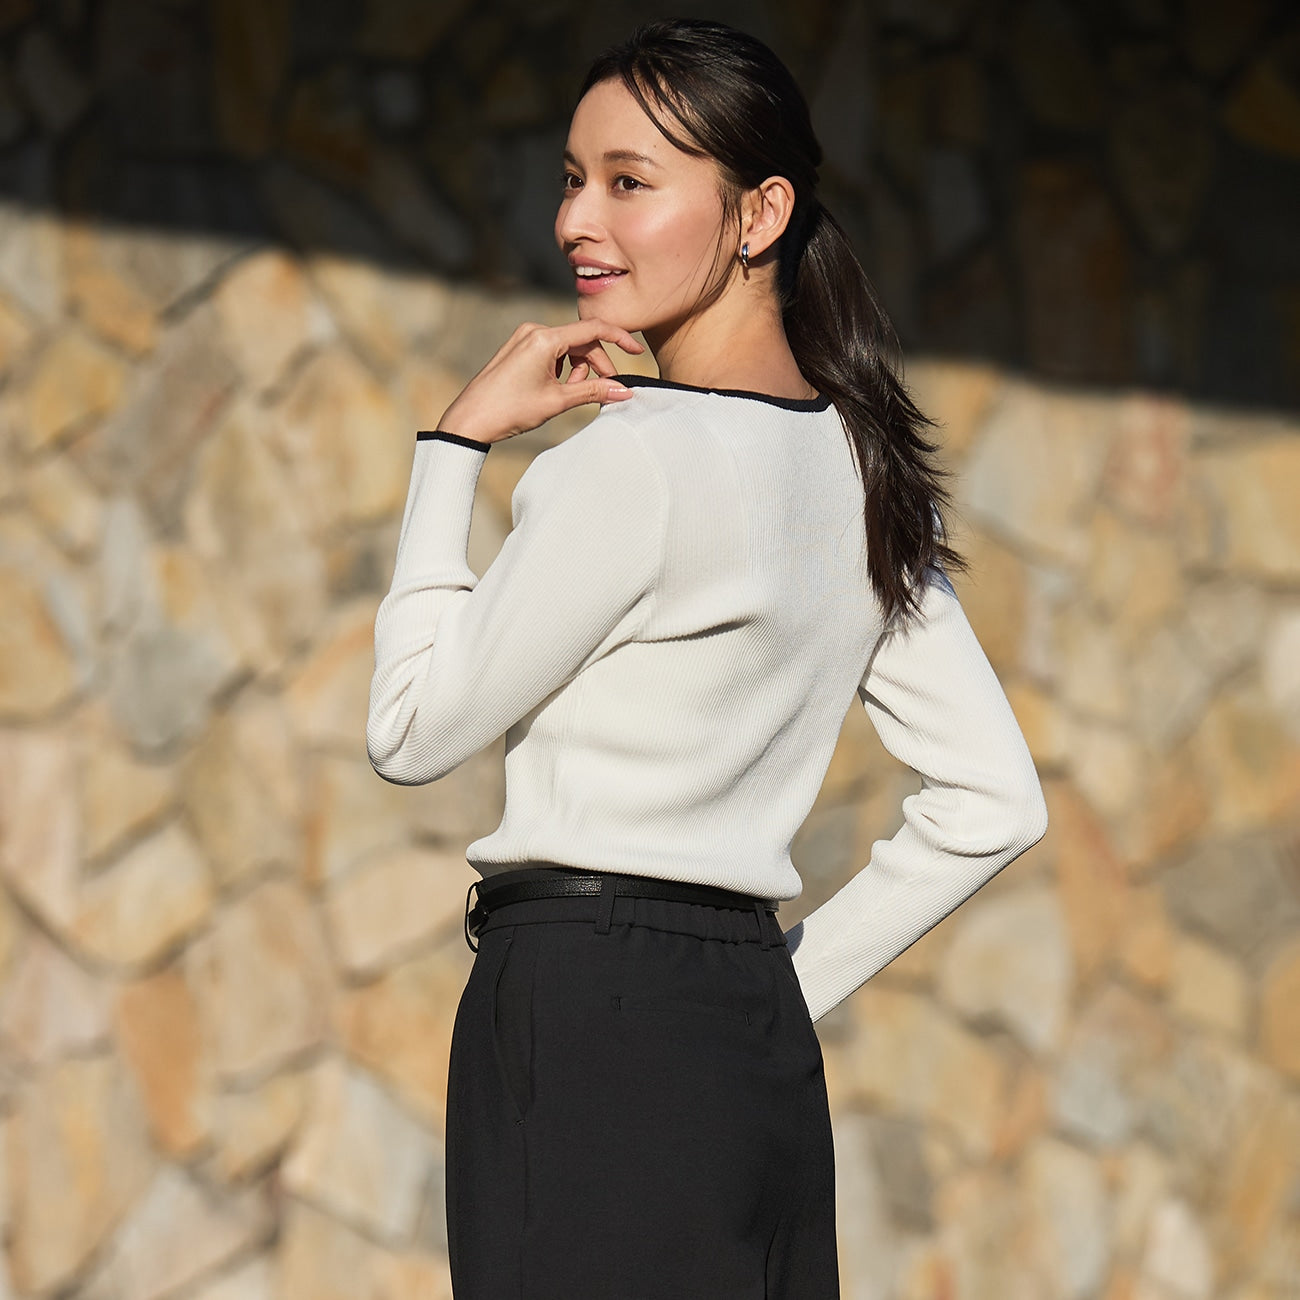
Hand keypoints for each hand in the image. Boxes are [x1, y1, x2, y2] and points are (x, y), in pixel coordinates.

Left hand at [436, 318, 645, 444]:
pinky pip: (551, 351)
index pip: (592, 329)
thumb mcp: (557, 401)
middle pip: (581, 340)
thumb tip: (624, 390)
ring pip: (567, 347)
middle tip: (605, 390)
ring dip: (577, 369)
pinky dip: (561, 368)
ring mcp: (525, 337)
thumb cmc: (510, 409)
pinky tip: (555, 389)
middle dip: (596, 364)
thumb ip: (593, 391)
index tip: (636, 352)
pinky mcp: (518, 348)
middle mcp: (534, 330)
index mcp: (545, 338)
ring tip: (568, 395)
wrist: (470, 419)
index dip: (619, 339)